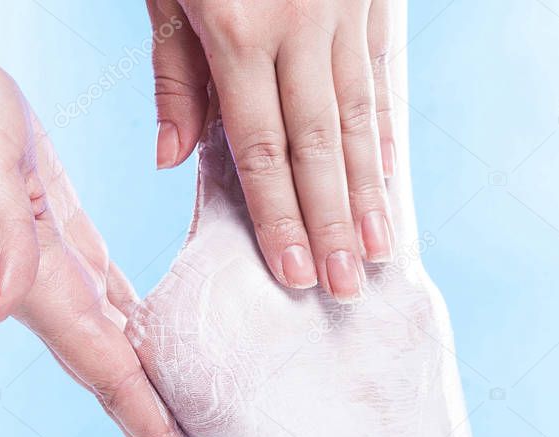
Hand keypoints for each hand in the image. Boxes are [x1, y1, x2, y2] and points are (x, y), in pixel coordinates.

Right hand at [0, 41, 203, 436]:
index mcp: (50, 296)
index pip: (116, 383)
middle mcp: (60, 303)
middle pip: (124, 391)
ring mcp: (66, 284)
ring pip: (126, 362)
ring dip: (156, 407)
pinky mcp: (73, 257)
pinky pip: (123, 316)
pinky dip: (151, 347)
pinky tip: (173, 357)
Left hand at [147, 0, 395, 302]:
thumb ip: (174, 73)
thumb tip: (171, 159)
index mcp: (236, 27)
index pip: (260, 148)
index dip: (279, 216)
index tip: (294, 274)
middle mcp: (297, 23)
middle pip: (318, 147)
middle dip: (332, 225)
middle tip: (344, 287)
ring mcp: (341, 7)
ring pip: (358, 117)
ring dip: (369, 191)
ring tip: (376, 250)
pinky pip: (379, 72)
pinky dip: (384, 128)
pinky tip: (387, 176)